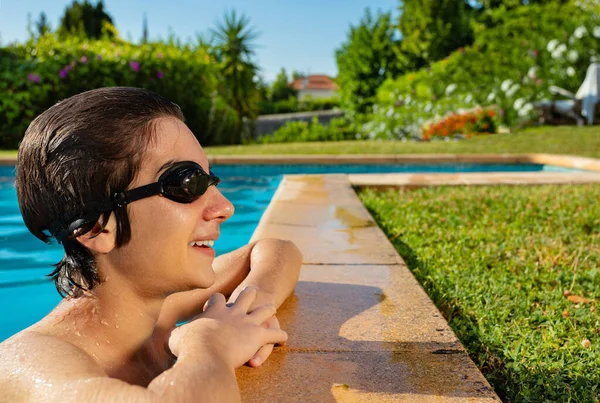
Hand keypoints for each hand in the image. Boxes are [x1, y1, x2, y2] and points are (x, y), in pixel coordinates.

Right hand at [167, 286, 287, 368]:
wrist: (205, 350)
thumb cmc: (189, 345)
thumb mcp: (177, 336)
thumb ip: (174, 335)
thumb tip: (162, 337)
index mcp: (215, 310)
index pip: (218, 298)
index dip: (218, 299)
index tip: (217, 301)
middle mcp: (233, 312)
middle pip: (246, 295)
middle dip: (249, 293)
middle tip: (251, 291)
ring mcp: (247, 321)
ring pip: (263, 309)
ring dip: (268, 309)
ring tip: (272, 307)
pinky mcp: (258, 334)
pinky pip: (274, 333)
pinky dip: (280, 336)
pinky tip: (285, 338)